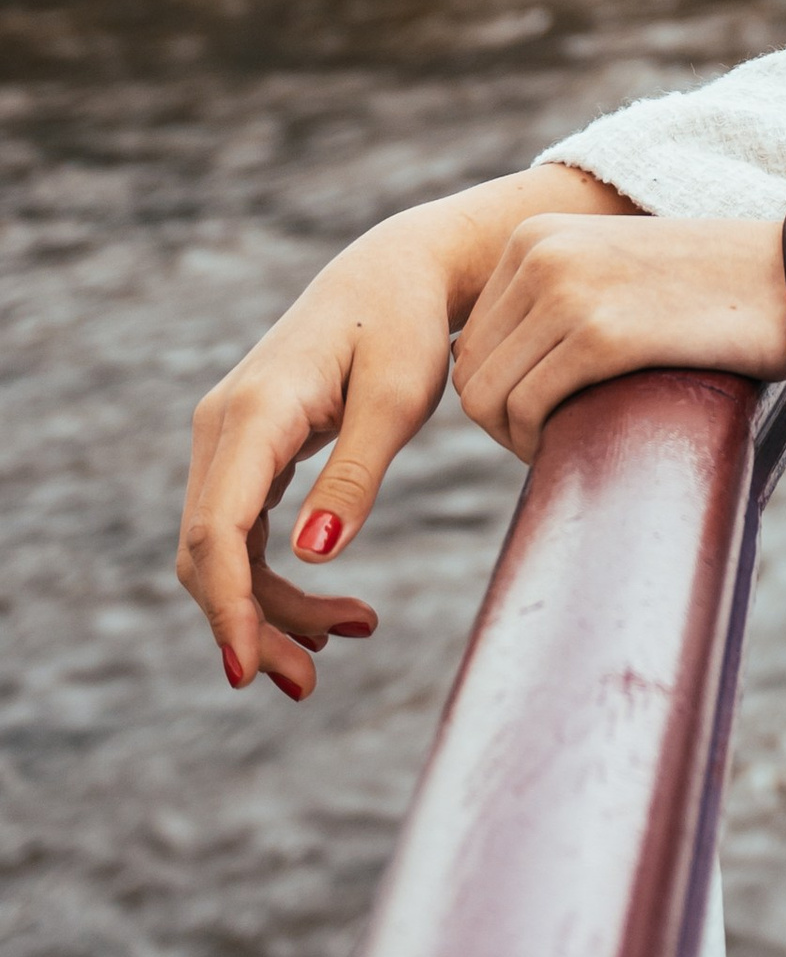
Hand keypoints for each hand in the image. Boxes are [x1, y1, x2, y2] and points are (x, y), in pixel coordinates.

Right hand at [177, 165, 633, 700]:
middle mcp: (224, 427)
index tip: (248, 670)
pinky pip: (243, 534)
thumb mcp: (399, 397)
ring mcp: (229, 440)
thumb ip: (356, 475)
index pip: (217, 529)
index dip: (227, 607)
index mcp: (255, 413)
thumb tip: (315, 556)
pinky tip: (336, 611)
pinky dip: (278, 579)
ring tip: (350, 637)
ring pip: (224, 552)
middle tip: (310, 684)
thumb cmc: (404, 326)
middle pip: (210, 555)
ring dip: (271, 609)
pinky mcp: (248, 452)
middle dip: (253, 626)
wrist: (394, 272)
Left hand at [452, 204, 785, 459]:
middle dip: (502, 421)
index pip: (471, 338)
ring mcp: (568, 289)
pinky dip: (537, 443)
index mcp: (536, 234)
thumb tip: (485, 378)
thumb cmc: (707, 289)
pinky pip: (529, 408)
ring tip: (562, 445)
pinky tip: (575, 444)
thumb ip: (551, 297)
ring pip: (489, 396)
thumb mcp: (609, 267)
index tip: (542, 416)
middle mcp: (541, 253)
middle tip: (551, 441)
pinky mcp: (601, 333)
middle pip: (472, 370)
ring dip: (516, 438)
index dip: (498, 393)